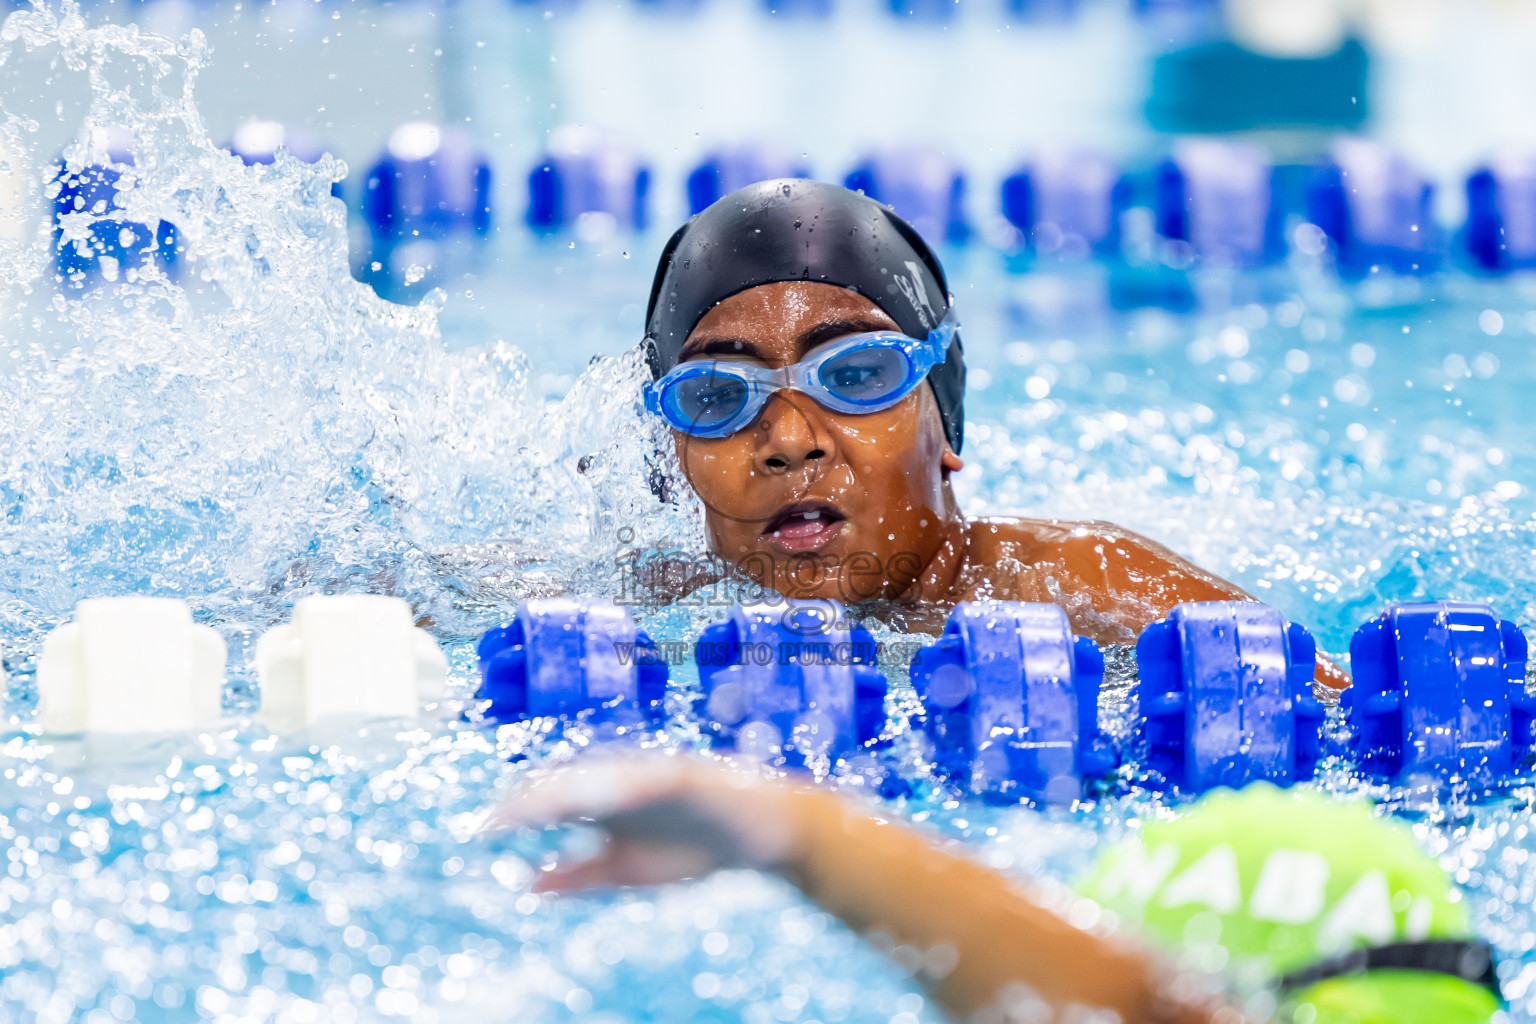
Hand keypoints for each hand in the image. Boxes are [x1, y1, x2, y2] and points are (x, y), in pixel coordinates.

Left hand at [486, 755, 803, 892]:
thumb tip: (525, 886)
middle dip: (528, 800)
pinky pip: (650, 776)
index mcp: (604, 805)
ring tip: (533, 804)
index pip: (550, 801)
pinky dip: (627, 783)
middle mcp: (618, 784)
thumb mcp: (626, 872)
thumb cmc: (692, 849)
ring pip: (599, 775)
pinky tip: (602, 796)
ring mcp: (649, 776)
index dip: (515, 814)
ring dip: (565, 789)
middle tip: (495, 822)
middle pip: (565, 783)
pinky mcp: (684, 774)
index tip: (480, 833)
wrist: (758, 837)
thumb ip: (579, 876)